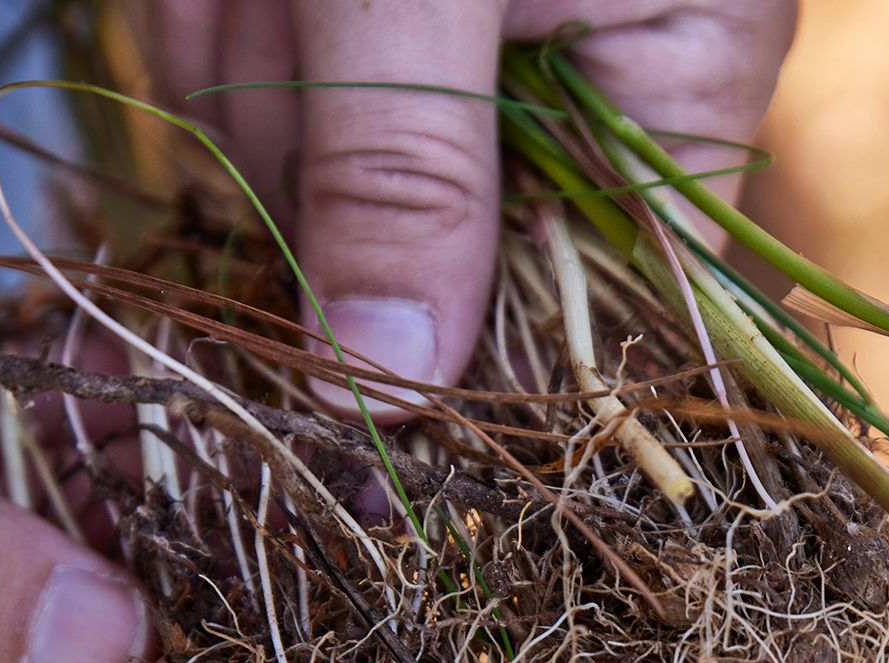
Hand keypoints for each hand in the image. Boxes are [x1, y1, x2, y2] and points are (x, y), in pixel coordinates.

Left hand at [151, 0, 798, 411]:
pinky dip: (208, 21)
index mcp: (680, 75)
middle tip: (306, 7)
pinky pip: (250, 90)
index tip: (375, 397)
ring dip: (244, 62)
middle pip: (432, 244)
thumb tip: (382, 398)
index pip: (618, 306)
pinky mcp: (354, 23)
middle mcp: (587, 79)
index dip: (492, 353)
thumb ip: (407, 170)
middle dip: (324, 146)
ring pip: (315, 166)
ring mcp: (458, 51)